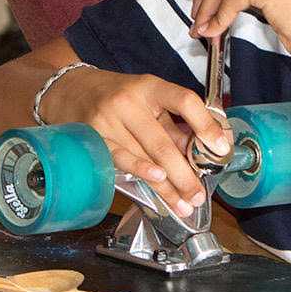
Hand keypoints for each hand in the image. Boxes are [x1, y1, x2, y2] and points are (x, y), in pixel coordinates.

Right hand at [44, 66, 231, 217]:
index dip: (206, 124)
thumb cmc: (117, 95)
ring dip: (167, 186)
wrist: (69, 90)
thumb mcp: (147, 99)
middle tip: (199, 194)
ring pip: (146, 158)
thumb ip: (173, 123)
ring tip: (184, 204)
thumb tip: (202, 151)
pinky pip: (122, 160)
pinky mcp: (95, 138)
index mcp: (150, 87)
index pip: (184, 101)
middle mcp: (130, 102)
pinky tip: (157, 184)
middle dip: (185, 174)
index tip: (220, 147)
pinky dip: (141, 173)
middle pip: (164, 143)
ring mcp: (110, 120)